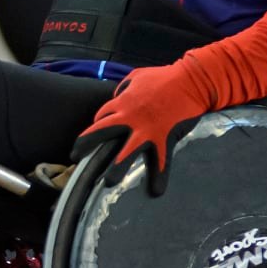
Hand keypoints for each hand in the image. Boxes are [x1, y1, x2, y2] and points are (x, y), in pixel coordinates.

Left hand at [70, 65, 204, 196]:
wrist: (191, 81)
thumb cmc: (164, 77)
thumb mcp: (137, 76)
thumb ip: (124, 87)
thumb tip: (116, 96)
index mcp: (122, 102)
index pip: (101, 117)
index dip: (97, 126)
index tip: (95, 136)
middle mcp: (129, 118)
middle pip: (101, 132)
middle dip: (86, 144)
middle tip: (75, 156)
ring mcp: (146, 130)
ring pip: (126, 153)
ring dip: (116, 169)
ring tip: (108, 182)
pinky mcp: (164, 138)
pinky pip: (160, 160)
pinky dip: (159, 176)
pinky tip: (156, 191)